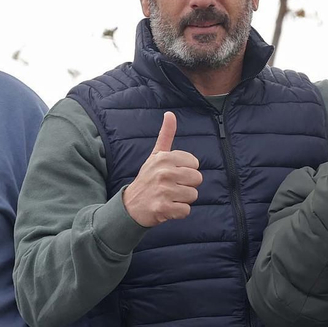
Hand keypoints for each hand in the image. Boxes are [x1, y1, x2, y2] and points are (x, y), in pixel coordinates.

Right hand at [123, 112, 202, 226]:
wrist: (130, 206)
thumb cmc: (148, 179)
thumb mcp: (155, 155)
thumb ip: (166, 135)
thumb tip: (170, 114)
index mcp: (164, 158)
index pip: (195, 164)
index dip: (186, 171)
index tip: (173, 175)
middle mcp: (164, 172)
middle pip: (197, 179)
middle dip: (187, 186)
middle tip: (171, 188)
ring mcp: (163, 191)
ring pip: (193, 195)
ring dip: (183, 200)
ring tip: (169, 197)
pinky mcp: (163, 208)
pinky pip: (186, 211)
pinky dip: (179, 213)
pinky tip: (167, 208)